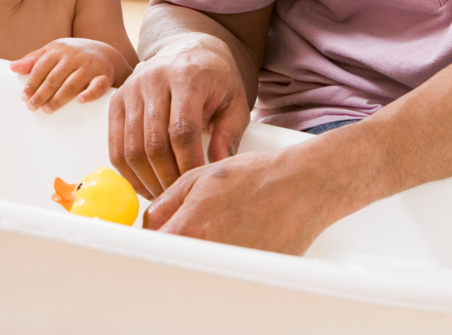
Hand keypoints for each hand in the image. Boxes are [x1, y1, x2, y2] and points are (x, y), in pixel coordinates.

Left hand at [10, 38, 117, 112]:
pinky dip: (89, 93)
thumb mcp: (53, 51)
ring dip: (58, 98)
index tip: (24, 97)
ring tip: (47, 109)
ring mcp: (90, 65)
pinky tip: (80, 101)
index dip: (32, 83)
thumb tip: (12, 67)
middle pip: (54, 78)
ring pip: (72, 84)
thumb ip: (33, 60)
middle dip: (42, 94)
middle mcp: (74, 56)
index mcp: (59, 49)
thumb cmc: (72, 54)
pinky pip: (98, 86)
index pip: (42, 68)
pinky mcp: (104, 75)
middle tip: (32, 107)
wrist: (104, 52)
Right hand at [108, 35, 251, 198]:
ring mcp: (131, 90)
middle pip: (153, 143)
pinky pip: (115, 146)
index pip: (182, 129)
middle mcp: (153, 80)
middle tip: (180, 196)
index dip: (188, 163)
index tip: (196, 183)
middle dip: (167, 177)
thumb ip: (229, 133)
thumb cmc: (214, 79)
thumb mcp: (235, 101)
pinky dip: (128, 172)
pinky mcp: (116, 101)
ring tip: (164, 194)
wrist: (188, 50)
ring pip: (131, 148)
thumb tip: (216, 167)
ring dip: (147, 179)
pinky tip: (145, 183)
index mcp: (186, 77)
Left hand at [142, 148, 331, 254]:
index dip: (152, 239)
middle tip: (197, 225)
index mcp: (187, 229)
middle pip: (176, 260)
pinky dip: (229, 255)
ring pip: (200, 267)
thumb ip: (166, 203)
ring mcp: (229, 268)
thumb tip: (150, 221)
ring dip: (204, 250)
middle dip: (178, 244)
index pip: (150, 248)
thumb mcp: (199, 178)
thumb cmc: (255, 176)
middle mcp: (206, 255)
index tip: (155, 235)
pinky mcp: (251, 274)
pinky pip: (228, 270)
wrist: (301, 185)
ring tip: (226, 225)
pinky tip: (244, 233)